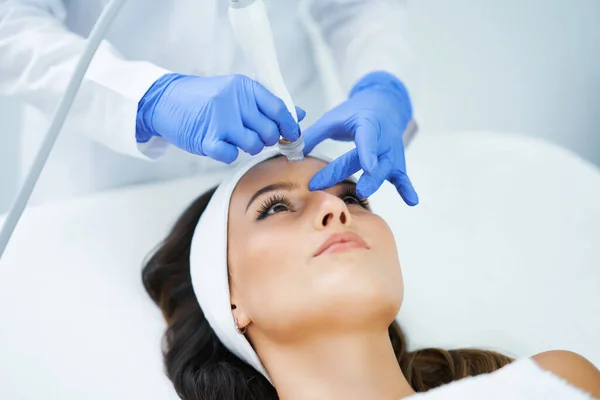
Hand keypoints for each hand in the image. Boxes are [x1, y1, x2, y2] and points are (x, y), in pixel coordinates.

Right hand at [136, 73, 305, 163]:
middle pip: (268, 131)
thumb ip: (268, 104)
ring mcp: (219, 120)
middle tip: (254, 137)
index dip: (289, 126)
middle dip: (266, 140)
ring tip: (236, 140)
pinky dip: (230, 155)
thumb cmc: (206, 99)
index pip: (278, 108)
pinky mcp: (205, 139)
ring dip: (249, 148)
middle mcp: (233, 101)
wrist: (166, 100)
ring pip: (253, 145)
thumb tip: (299, 114)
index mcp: (244, 87)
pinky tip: (223, 146)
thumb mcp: (237, 93)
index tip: (292, 135)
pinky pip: (231, 155)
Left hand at [302, 71, 417, 205]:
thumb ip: (314, 135)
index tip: (367, 166)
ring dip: (375, 183)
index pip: (368, 139)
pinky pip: (402, 177)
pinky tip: (412, 202)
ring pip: (386, 171)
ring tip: (364, 194)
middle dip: (361, 175)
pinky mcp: (396, 162)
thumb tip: (291, 151)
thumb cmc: (356, 113)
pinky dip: (407, 189)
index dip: (367, 153)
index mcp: (368, 125)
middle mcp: (383, 140)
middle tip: (352, 190)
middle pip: (373, 161)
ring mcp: (392, 152)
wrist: (384, 105)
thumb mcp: (334, 118)